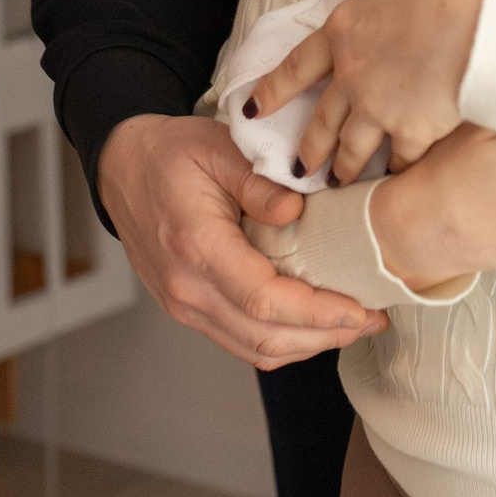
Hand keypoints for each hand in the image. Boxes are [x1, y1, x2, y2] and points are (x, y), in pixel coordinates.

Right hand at [97, 114, 386, 366]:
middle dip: (325, 335)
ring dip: (308, 345)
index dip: (318, 313)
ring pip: (254, 348)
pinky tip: (314, 325)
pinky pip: (239, 341)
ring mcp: (184, 305)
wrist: (122, 169)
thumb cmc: (170, 154)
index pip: (263, 300)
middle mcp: (186, 287)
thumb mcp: (217, 148)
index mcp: (196, 246)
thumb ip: (258, 182)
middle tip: (373, 319)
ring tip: (353, 325)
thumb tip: (298, 211)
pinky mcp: (188, 309)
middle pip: (264, 336)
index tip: (361, 309)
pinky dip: (282, 342)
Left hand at [250, 0, 491, 179]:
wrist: (478, 21)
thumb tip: (389, 13)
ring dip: (344, 168)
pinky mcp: (408, 130)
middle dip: (309, 147)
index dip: (273, 90)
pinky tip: (396, 176)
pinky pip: (398, 157)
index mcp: (344, 30)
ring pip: (351, 146)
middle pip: (322, 118)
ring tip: (339, 183)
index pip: (297, 65)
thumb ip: (382, 10)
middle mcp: (351, 72)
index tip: (254, 109)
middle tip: (300, 167)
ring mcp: (376, 106)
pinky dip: (397, 168)